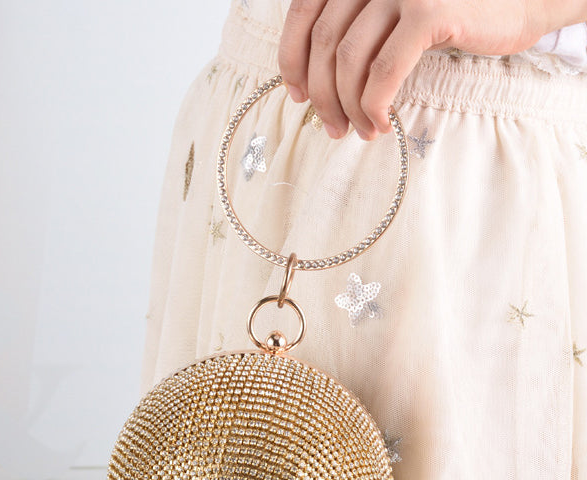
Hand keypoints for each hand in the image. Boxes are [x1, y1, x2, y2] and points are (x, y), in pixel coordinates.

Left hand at [278, 0, 586, 139]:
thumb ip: (360, 27)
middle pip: (324, 41)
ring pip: (349, 59)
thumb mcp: (396, 12)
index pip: (304, 11)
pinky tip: (379, 123)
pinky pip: (383, 71)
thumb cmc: (457, 13)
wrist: (522, 0)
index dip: (292, 58)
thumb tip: (317, 77)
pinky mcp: (428, 12)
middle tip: (331, 127)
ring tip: (360, 131)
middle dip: (322, 94)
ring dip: (347, 106)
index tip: (297, 95)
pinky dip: (373, 104)